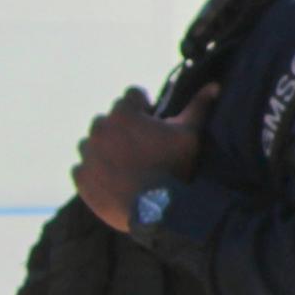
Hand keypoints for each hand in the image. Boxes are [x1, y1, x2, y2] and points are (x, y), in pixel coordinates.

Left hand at [74, 88, 205, 230]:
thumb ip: (198, 106)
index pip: (131, 95)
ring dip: (104, 148)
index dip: (144, 106)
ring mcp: (87, 154)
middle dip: (121, 128)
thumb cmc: (174, 166)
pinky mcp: (80, 176)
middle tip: (140, 146)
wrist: (156, 209)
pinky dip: (94, 171)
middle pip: (108, 119)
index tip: (152, 119)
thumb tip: (214, 85)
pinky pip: (82, 167)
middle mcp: (100, 129)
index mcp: (124, 114)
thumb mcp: (191, 134)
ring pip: (91, 143)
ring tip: (125, 164)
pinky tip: (114, 180)